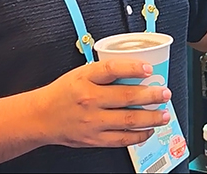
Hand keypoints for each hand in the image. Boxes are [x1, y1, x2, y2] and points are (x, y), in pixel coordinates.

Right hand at [36, 59, 171, 148]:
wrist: (41, 117)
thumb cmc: (62, 94)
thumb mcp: (79, 74)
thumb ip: (103, 74)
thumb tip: (134, 72)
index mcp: (84, 79)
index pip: (112, 70)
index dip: (132, 68)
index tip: (148, 69)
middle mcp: (89, 100)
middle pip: (126, 97)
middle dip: (151, 96)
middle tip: (164, 93)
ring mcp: (93, 121)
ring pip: (129, 120)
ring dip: (151, 117)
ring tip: (163, 114)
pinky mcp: (94, 138)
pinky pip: (122, 138)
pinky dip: (138, 135)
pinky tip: (148, 130)